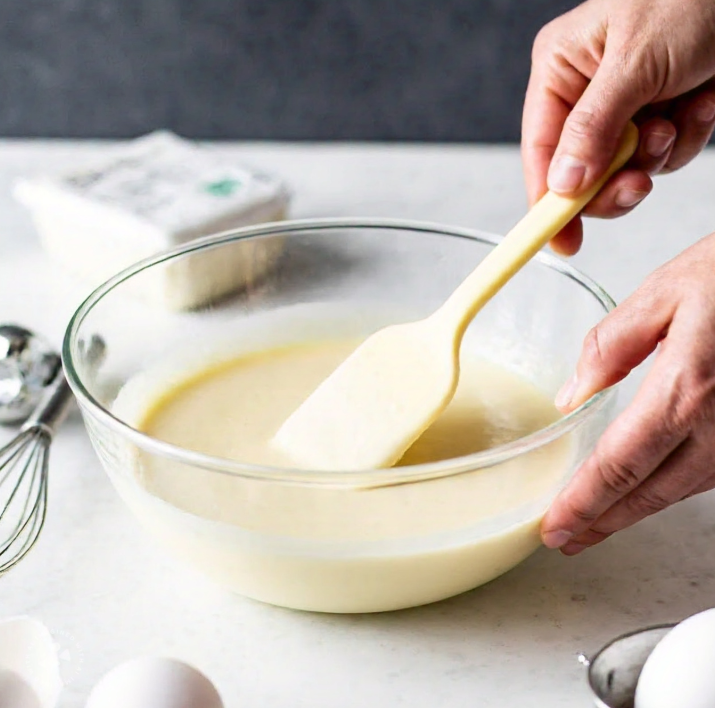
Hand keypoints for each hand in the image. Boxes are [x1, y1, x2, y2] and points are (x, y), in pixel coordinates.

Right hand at [523, 0, 714, 254]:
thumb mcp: (636, 62)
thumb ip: (593, 128)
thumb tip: (562, 185)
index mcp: (562, 69)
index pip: (540, 150)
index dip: (547, 201)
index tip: (560, 240)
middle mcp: (587, 91)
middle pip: (582, 172)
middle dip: (616, 179)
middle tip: (638, 182)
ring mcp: (626, 104)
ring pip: (627, 168)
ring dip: (661, 151)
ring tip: (681, 112)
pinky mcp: (662, 110)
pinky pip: (665, 153)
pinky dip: (689, 135)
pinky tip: (702, 100)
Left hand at [541, 232, 714, 553]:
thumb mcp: (666, 292)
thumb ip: (613, 344)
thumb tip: (573, 394)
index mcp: (686, 390)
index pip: (619, 465)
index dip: (583, 504)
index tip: (553, 527)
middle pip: (650, 492)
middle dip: (602, 522)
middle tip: (565, 539)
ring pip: (681, 490)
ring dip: (635, 509)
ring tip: (597, 519)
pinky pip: (709, 474)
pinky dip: (670, 488)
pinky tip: (648, 487)